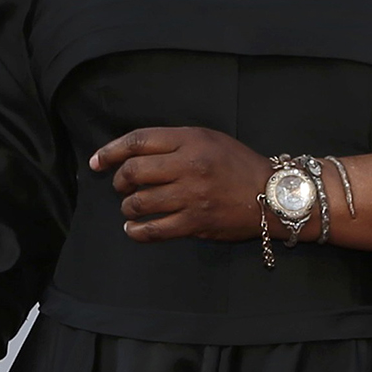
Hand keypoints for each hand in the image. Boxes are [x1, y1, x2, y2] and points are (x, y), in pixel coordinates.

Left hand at [91, 128, 271, 242]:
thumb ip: (174, 143)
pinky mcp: (195, 222)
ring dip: (127, 206)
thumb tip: (132, 154)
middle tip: (122, 186)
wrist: (274, 195)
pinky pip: (153, 230)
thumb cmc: (239, 165)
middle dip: (119, 181)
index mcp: (191, 140)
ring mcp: (191, 196)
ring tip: (131, 207)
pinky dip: (136, 231)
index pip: (138, 141)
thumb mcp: (209, 139)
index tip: (97, 161)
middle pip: (133, 172)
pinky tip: (134, 229)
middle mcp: (189, 166)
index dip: (111, 151)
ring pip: (138, 202)